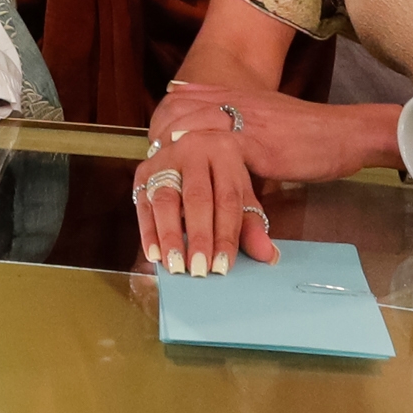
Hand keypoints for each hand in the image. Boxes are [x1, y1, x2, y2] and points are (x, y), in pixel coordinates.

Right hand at [131, 107, 273, 274]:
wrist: (192, 143)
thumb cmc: (220, 176)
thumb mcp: (240, 192)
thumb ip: (252, 225)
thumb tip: (268, 255)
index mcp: (225, 154)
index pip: (227, 199)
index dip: (226, 234)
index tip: (223, 265)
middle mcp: (193, 151)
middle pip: (196, 198)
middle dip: (198, 236)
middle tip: (199, 269)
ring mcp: (165, 160)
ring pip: (166, 200)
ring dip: (170, 236)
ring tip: (175, 265)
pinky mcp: (144, 171)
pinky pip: (144, 205)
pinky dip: (148, 232)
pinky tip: (154, 254)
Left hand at [148, 81, 377, 185]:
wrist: (346, 133)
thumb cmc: (311, 132)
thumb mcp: (268, 117)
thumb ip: (241, 121)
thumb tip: (216, 140)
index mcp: (233, 95)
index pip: (180, 100)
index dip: (161, 124)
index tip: (152, 146)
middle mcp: (231, 103)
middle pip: (175, 116)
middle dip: (157, 144)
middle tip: (148, 172)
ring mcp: (240, 121)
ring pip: (189, 136)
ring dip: (171, 162)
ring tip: (160, 190)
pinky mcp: (253, 144)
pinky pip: (216, 161)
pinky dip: (201, 180)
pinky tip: (190, 194)